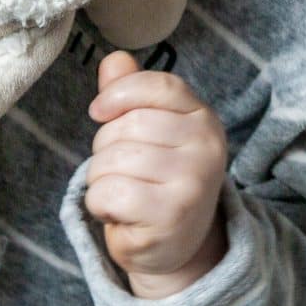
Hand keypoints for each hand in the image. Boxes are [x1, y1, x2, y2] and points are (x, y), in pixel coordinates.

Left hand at [84, 51, 228, 298]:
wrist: (175, 245)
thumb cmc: (157, 179)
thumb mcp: (151, 132)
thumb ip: (132, 94)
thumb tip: (113, 59)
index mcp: (204, 119)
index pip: (159, 87)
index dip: (120, 93)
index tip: (99, 111)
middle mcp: (206, 148)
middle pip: (127, 125)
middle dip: (105, 147)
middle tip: (121, 171)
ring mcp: (191, 183)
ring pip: (112, 160)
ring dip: (100, 179)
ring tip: (122, 194)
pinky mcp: (169, 216)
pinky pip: (108, 192)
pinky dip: (99, 204)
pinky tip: (119, 214)